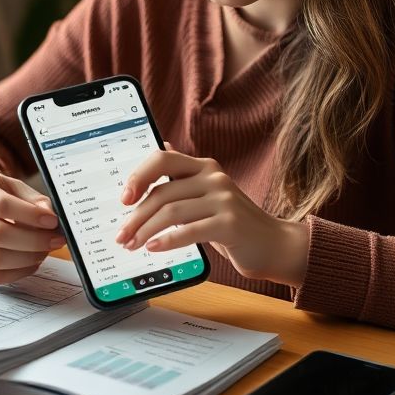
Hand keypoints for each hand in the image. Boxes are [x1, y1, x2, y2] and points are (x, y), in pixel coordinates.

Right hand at [0, 170, 64, 284]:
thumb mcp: (15, 186)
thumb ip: (34, 200)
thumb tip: (50, 217)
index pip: (1, 205)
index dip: (30, 215)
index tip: (52, 221)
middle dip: (33, 240)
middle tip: (55, 240)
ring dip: (28, 258)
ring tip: (45, 250)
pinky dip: (19, 272)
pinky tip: (32, 262)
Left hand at [114, 145, 308, 286]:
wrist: (273, 244)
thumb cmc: (233, 223)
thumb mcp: (207, 195)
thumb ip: (184, 176)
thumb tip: (161, 146)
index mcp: (204, 167)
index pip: (163, 160)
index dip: (138, 176)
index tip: (123, 199)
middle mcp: (214, 177)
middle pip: (162, 192)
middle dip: (136, 217)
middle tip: (121, 236)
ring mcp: (224, 199)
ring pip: (171, 212)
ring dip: (146, 231)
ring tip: (132, 246)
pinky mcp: (230, 223)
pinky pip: (189, 230)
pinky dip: (168, 240)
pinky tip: (154, 248)